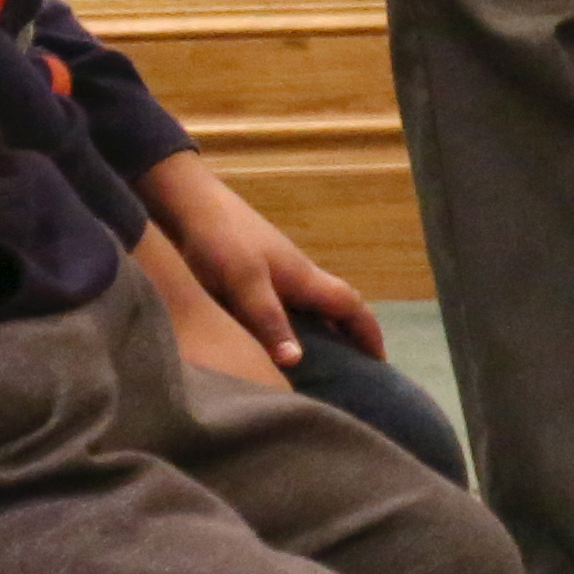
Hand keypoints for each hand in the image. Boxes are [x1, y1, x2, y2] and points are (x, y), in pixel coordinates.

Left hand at [142, 159, 373, 372]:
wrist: (192, 205)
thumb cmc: (222, 242)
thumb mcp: (244, 285)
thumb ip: (269, 322)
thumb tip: (297, 362)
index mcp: (305, 279)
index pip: (352, 307)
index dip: (369, 333)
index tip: (380, 362)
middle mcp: (300, 276)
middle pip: (339, 306)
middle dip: (353, 334)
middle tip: (353, 368)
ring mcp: (280, 272)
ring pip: (315, 305)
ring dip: (326, 330)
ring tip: (320, 362)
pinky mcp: (258, 272)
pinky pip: (292, 304)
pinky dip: (298, 323)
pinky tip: (279, 337)